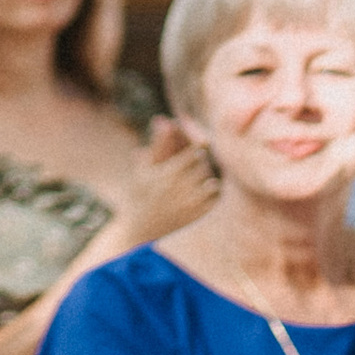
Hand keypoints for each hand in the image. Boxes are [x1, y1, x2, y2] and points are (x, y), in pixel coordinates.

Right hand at [112, 119, 219, 248]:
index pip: (194, 153)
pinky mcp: (197, 219)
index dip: (197, 150)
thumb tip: (164, 119)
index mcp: (167, 173)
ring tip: (195, 185)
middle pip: (204, 167)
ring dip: (206, 181)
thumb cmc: (141, 197)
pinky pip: (213, 202)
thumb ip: (158, 144)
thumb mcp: (145, 170)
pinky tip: (199, 201)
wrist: (141, 235)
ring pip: (211, 183)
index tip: (195, 151)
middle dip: (201, 165)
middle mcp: (180, 188)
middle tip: (195, 168)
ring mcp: (191, 205)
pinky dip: (210, 198)